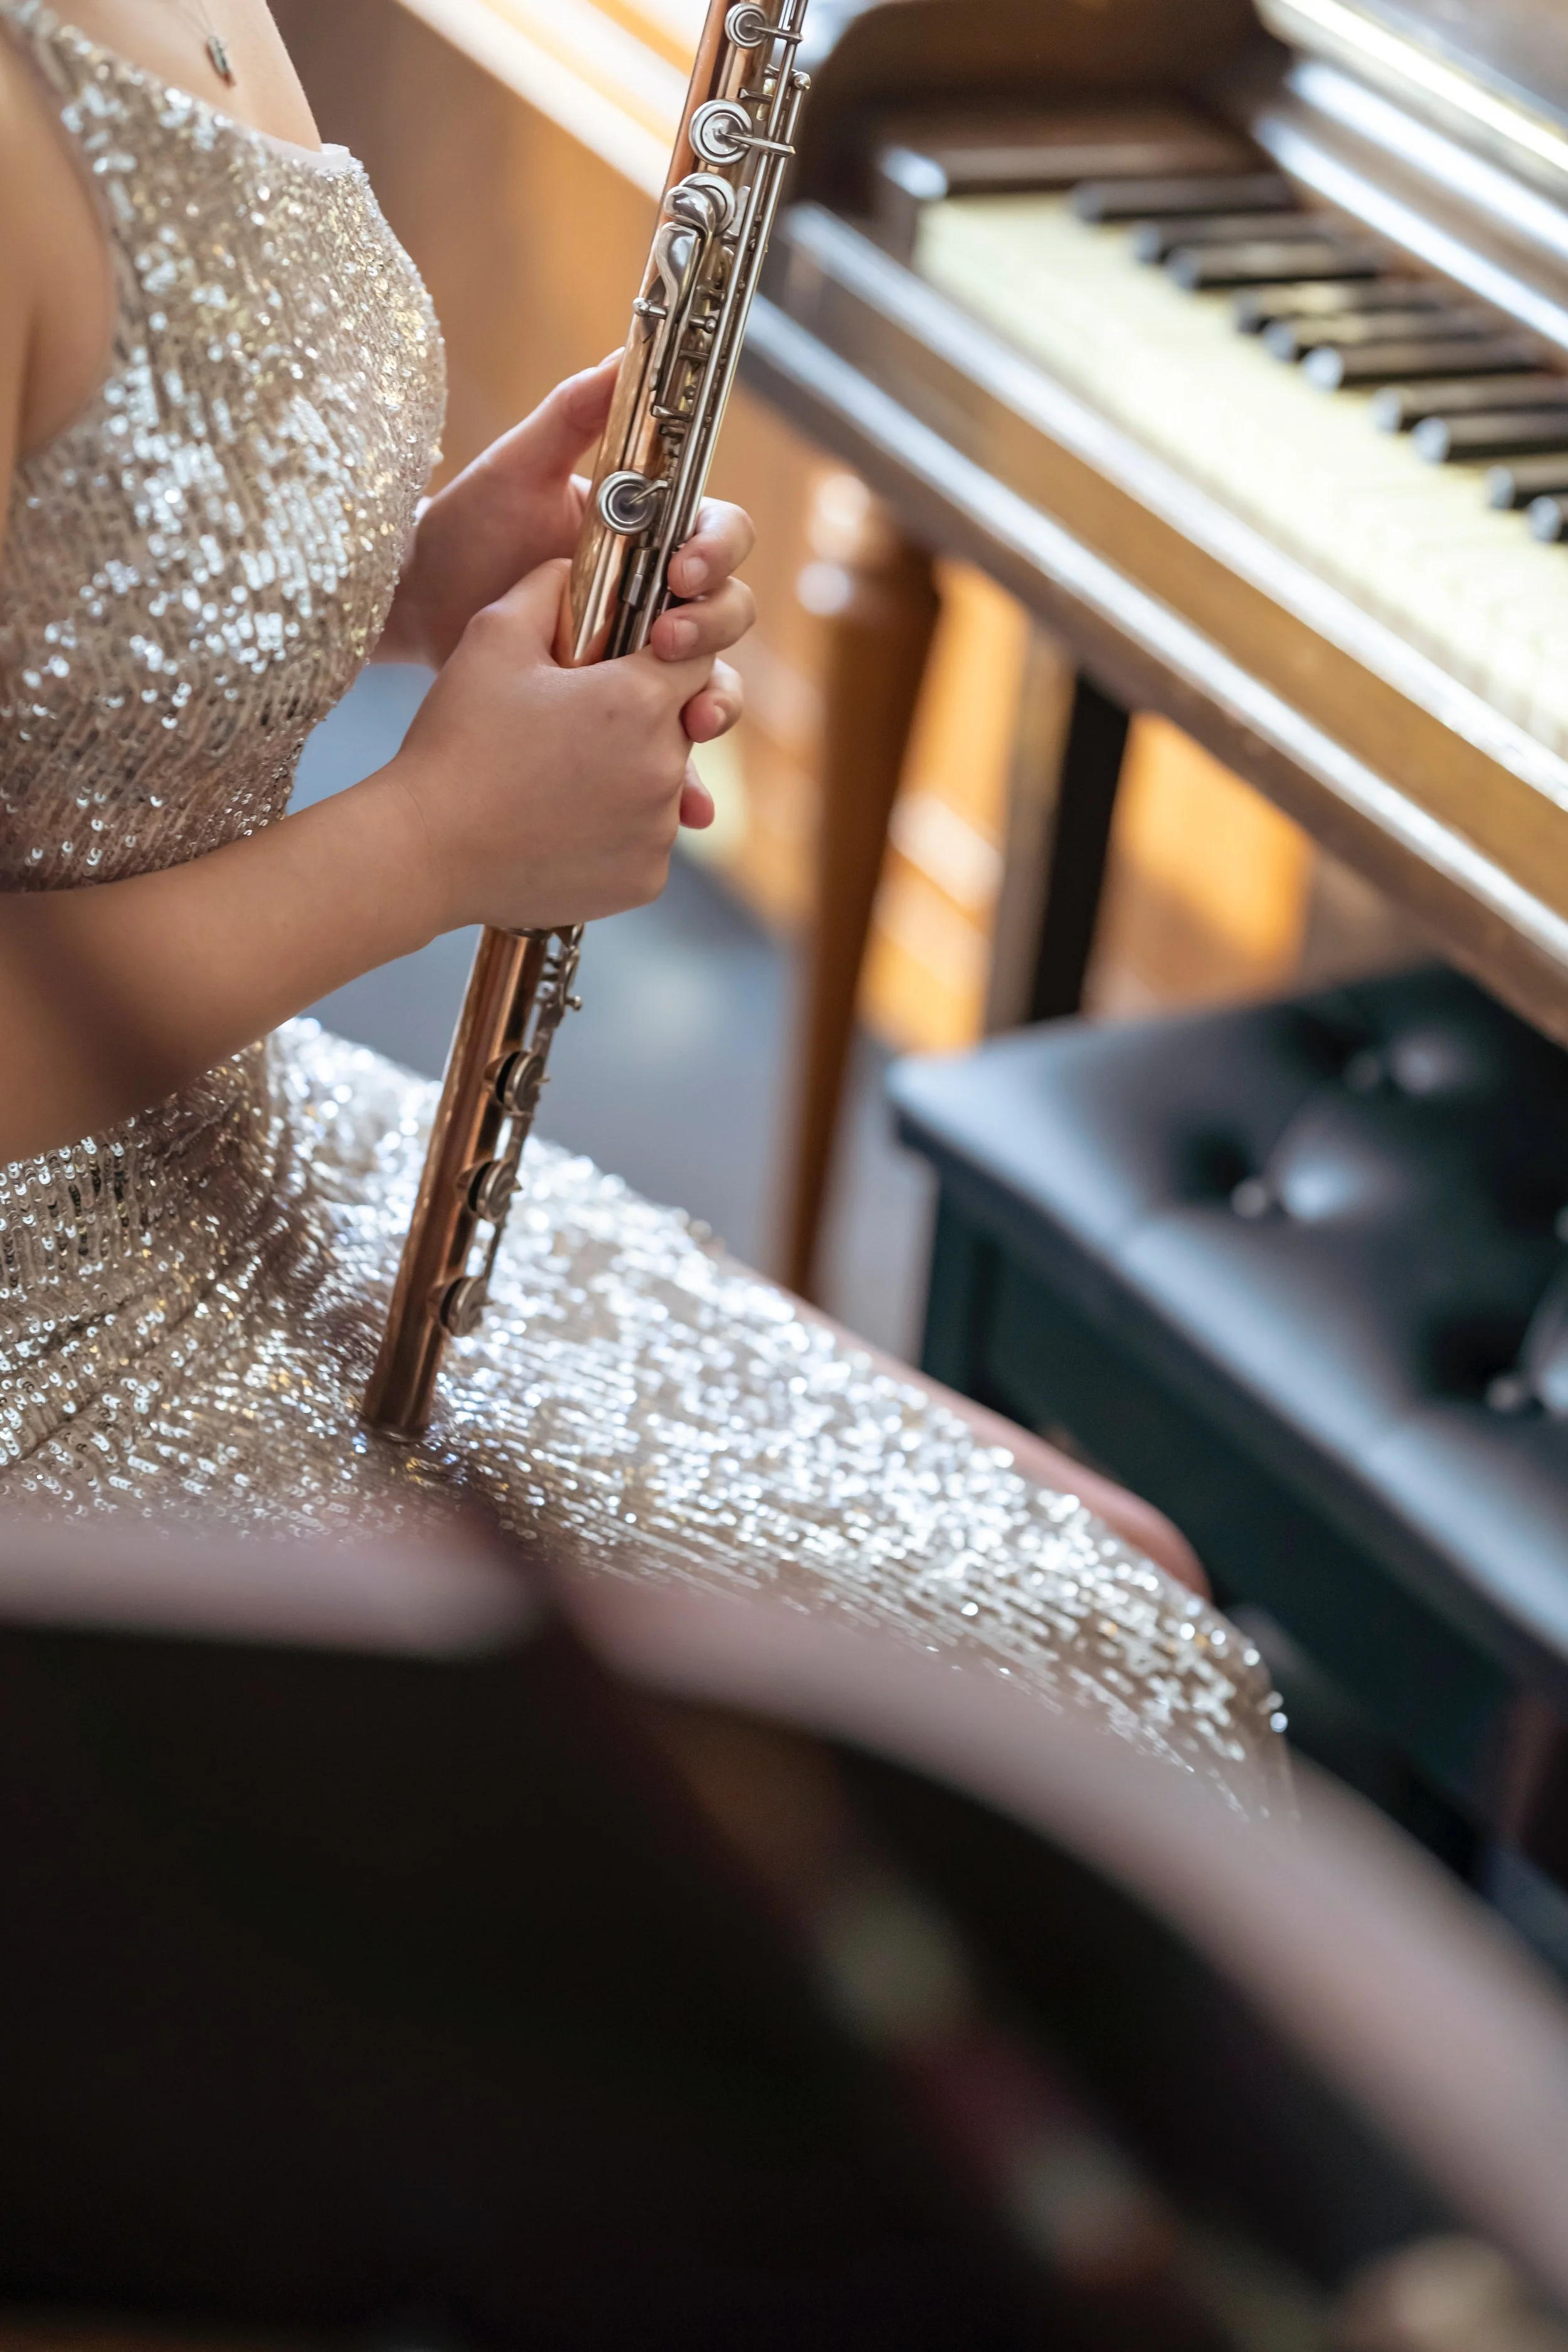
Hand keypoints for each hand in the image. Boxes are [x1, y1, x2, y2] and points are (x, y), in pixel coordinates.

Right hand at [378, 559, 714, 936]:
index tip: (625, 661)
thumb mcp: (493, 635)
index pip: (696, 657)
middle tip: (576, 724)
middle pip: (683, 725)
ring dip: (630, 777)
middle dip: (643, 717)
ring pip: (667, 787)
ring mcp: (658, 833)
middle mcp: (665, 768)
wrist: (425, 850)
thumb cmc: (456, 741)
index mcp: (640, 700)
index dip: (663, 653)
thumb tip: (580, 565)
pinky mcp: (645, 882)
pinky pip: (648, 844)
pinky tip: (562, 824)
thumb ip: (551, 584)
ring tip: (561, 777)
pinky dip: (617, 835)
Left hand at [381, 357, 755, 806]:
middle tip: (666, 648)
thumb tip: (620, 354)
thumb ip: (571, 418)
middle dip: (713, 632)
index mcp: (650, 538)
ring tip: (693, 730)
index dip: (716, 555)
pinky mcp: (621, 716)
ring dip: (717, 707)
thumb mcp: (512, 470)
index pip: (718, 539)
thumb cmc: (464, 529)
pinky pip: (669, 752)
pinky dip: (687, 783)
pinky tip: (690, 809)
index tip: (678, 572)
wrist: (416, 611)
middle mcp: (657, 600)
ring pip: (714, 684)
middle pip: (728, 615)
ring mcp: (641, 662)